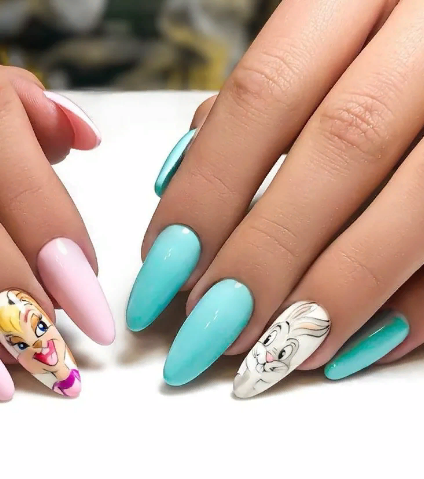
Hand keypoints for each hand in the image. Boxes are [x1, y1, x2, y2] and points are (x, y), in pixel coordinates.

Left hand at [127, 0, 421, 395]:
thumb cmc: (371, 45)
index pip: (267, 92)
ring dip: (336, 293)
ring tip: (274, 353)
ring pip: (417, 203)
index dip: (208, 188)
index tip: (165, 268)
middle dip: (265, 252)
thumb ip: (249, 112)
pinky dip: (412, 307)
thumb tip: (177, 191)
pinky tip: (350, 347)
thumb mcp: (309, 50)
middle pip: (342, 146)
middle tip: (210, 326)